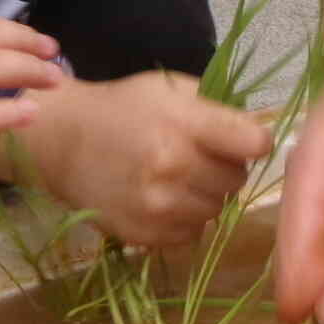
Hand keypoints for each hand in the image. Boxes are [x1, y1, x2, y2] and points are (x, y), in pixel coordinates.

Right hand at [4, 72, 268, 247]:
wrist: (64, 141)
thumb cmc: (123, 108)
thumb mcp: (168, 88)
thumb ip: (217, 107)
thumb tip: (259, 133)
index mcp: (182, 124)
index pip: (254, 144)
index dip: (253, 141)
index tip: (241, 139)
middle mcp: (172, 168)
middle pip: (238, 180)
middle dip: (226, 167)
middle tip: (199, 155)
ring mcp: (157, 207)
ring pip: (217, 210)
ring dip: (206, 195)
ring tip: (178, 176)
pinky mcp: (145, 235)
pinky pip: (191, 234)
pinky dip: (184, 219)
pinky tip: (163, 197)